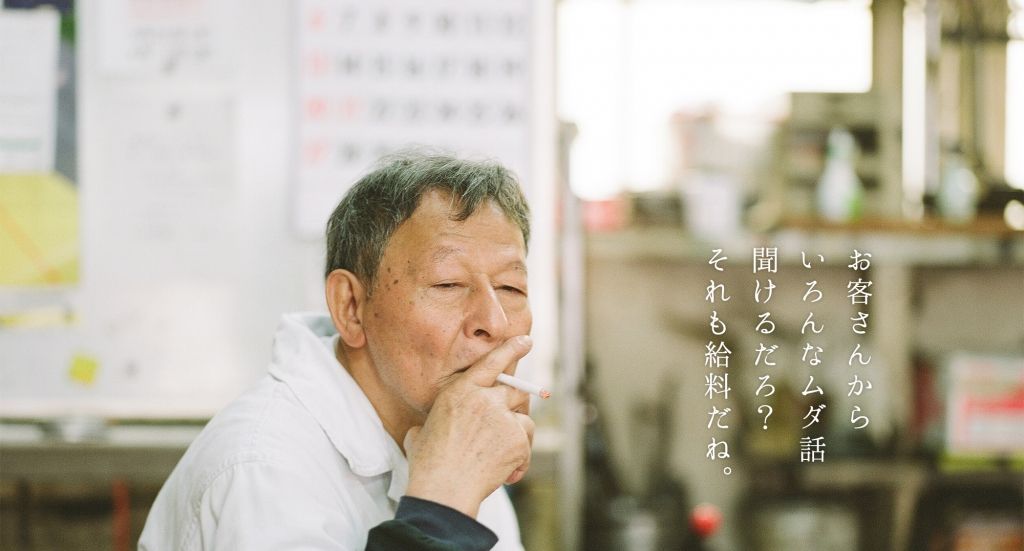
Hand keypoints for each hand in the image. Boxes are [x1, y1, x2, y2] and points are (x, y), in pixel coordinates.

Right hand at [403, 335, 534, 517]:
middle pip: (516, 390)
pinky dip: (519, 461)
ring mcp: (503, 418)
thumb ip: (432, 423)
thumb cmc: (427, 464)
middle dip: (516, 404)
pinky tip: (504, 473)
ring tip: (500, 457)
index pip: (492, 362)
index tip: (526, 341)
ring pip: (524, 420)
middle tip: (510, 421)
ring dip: (517, 436)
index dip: (511, 349)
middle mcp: (485, 398)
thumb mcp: (421, 433)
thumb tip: (421, 430)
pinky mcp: (517, 439)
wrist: (443, 489)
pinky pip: (526, 446)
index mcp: (460, 391)